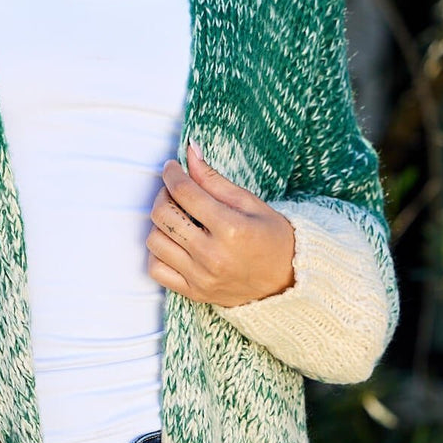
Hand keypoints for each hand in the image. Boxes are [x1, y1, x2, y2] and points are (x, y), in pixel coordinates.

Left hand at [145, 139, 295, 306]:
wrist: (287, 280)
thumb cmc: (272, 237)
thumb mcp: (249, 202)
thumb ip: (214, 179)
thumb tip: (189, 150)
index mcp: (231, 229)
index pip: (185, 192)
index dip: (172, 174)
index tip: (171, 167)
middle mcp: (212, 255)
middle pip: (163, 215)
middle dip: (162, 195)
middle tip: (173, 190)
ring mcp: (201, 277)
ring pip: (155, 241)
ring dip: (159, 223)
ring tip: (175, 217)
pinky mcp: (194, 292)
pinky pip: (156, 270)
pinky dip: (157, 252)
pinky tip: (172, 242)